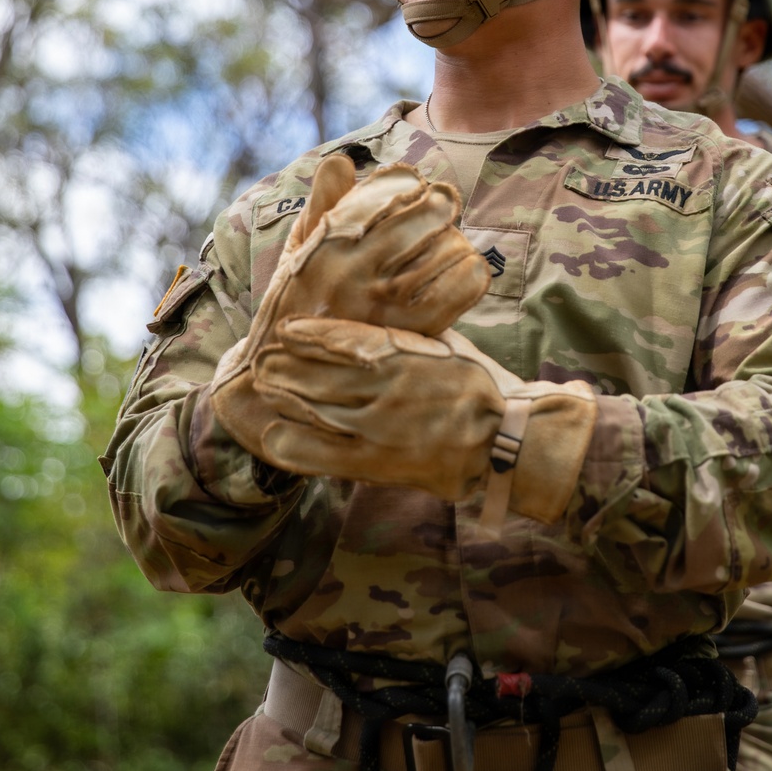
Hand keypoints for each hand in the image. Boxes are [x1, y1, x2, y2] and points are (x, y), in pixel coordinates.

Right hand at [211, 157, 489, 459]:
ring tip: (446, 242)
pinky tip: (461, 270)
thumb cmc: (295, 299)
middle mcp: (356, 269)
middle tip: (441, 208)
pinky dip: (469, 273)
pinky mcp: (408, 333)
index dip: (410, 181)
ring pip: (447, 247)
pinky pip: (459, 289)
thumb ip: (323, 203)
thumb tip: (340, 160)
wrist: (283, 371)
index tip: (414, 185)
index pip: (390, 191)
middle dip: (440, 204)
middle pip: (427, 214)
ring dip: (454, 238)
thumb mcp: (299, 248)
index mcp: (329, 242)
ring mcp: (384, 303)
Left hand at [243, 318, 596, 525]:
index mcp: (406, 355)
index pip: (346, 340)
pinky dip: (298, 446)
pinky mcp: (380, 464)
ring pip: (319, 411)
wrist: (509, 440)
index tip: (286, 328)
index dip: (311, 335)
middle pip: (322, 375)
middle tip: (262, 358)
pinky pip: (328, 456)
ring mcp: (380, 429)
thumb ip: (411, 331)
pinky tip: (274, 437)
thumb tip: (384, 306)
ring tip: (264, 387)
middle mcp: (386, 390)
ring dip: (286, 398)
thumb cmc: (481, 383)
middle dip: (288, 366)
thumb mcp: (447, 343)